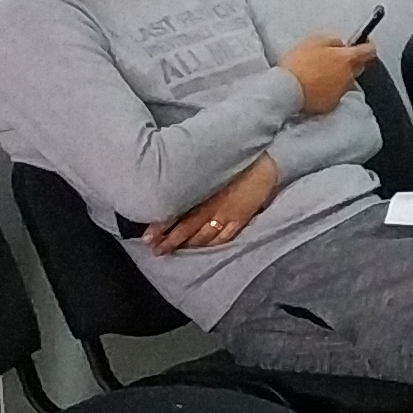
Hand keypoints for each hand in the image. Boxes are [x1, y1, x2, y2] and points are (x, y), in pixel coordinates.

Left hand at [147, 155, 278, 252]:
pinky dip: (211, 244)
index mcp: (204, 194)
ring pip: (204, 237)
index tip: (147, 236)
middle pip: (187, 230)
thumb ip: (193, 181)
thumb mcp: (211, 169)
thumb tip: (171, 188)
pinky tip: (202, 247)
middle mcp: (214, 208)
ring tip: (173, 251)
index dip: (162, 227)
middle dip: (169, 241)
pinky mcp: (241, 220)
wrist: (266, 163)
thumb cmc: (236, 161)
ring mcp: (228, 216)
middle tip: (154, 250)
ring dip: (187, 245)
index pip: (178, 215)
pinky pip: (223, 237)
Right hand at [281, 34, 373, 115]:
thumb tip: (340, 43)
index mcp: (347, 59)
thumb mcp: (314, 40)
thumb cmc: (299, 63)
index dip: (367, 45)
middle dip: (351, 61)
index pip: (369, 51)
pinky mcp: (331, 104)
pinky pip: (334, 94)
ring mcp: (341, 92)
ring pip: (346, 81)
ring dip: (338, 76)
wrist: (287, 89)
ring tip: (318, 73)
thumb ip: (333, 40)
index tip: (363, 43)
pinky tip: (314, 86)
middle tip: (333, 58)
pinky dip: (328, 90)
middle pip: (359, 66)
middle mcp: (348, 76)